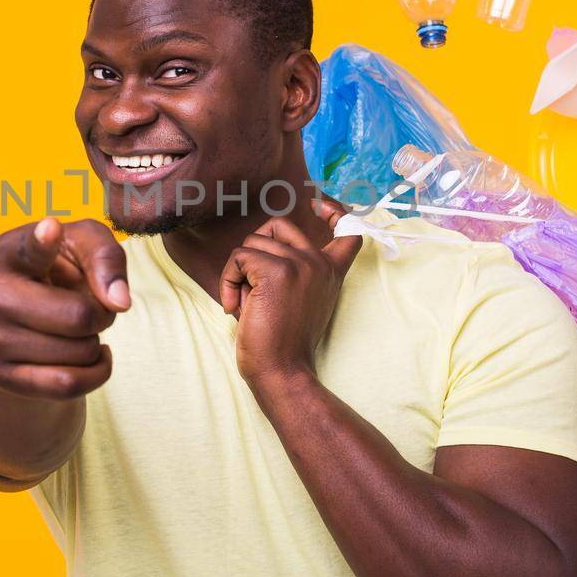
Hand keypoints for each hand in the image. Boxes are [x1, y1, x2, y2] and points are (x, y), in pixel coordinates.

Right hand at [0, 217, 129, 399]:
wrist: (26, 319)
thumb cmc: (61, 271)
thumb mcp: (85, 245)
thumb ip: (106, 257)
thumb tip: (117, 302)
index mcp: (7, 252)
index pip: (31, 248)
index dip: (44, 241)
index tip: (51, 229)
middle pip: (79, 317)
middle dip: (102, 314)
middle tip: (89, 305)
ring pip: (78, 353)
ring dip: (95, 342)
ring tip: (78, 328)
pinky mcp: (3, 376)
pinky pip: (68, 386)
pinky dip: (96, 372)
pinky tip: (91, 356)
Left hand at [218, 200, 362, 383]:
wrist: (282, 372)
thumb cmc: (282, 342)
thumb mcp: (299, 300)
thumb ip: (294, 271)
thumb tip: (264, 239)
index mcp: (330, 271)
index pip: (348, 230)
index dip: (334, 212)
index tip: (319, 205)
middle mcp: (320, 263)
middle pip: (277, 226)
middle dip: (255, 249)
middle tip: (250, 286)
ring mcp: (301, 264)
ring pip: (252, 244)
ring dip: (238, 273)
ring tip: (244, 305)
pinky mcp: (277, 270)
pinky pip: (239, 257)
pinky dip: (228, 280)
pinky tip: (235, 307)